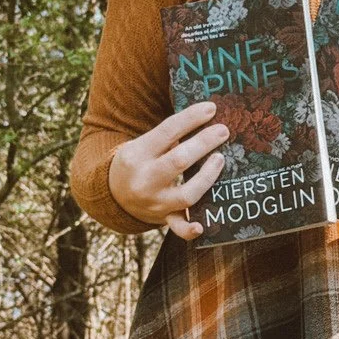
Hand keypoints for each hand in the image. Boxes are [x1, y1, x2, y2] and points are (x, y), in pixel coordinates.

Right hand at [107, 102, 230, 239]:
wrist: (114, 194)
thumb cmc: (138, 162)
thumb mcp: (142, 145)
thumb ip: (167, 137)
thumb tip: (205, 119)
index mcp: (137, 154)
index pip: (167, 131)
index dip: (191, 119)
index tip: (211, 109)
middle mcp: (145, 180)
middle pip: (179, 161)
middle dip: (204, 143)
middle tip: (224, 130)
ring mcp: (155, 202)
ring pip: (186, 194)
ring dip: (207, 177)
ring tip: (220, 159)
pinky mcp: (163, 218)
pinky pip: (177, 227)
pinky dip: (189, 229)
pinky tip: (202, 226)